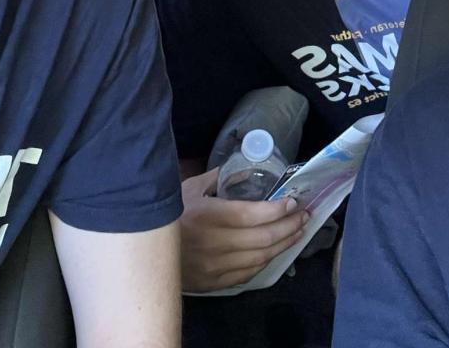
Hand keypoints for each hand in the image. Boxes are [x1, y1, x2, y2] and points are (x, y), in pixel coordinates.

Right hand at [179, 168, 309, 291]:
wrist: (143, 253)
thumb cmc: (169, 216)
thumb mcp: (187, 190)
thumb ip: (215, 178)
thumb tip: (240, 165)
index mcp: (209, 216)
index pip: (254, 214)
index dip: (278, 209)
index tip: (293, 201)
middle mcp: (215, 244)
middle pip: (264, 238)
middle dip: (290, 226)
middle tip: (305, 216)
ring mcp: (216, 267)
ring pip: (261, 258)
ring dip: (284, 245)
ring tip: (297, 232)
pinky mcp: (214, 283)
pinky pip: (248, 274)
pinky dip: (265, 262)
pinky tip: (275, 251)